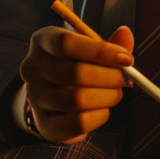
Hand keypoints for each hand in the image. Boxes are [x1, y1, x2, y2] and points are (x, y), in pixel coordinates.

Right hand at [20, 24, 133, 142]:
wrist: (51, 92)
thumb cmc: (74, 63)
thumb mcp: (88, 46)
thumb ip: (109, 42)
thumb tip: (125, 35)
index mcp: (43, 41)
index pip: (67, 43)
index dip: (101, 51)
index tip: (126, 59)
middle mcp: (33, 68)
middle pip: (76, 72)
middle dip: (110, 77)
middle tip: (126, 78)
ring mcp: (35, 97)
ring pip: (77, 99)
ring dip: (107, 97)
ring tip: (115, 93)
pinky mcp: (44, 123)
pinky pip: (78, 123)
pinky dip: (99, 116)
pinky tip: (103, 108)